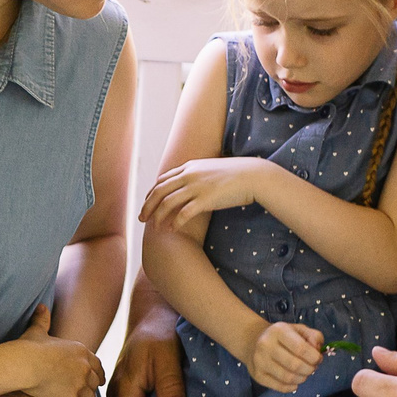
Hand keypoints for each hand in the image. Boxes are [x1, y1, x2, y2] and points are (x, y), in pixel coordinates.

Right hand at [7, 304, 102, 396]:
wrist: (25, 364)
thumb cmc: (29, 347)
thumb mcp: (37, 331)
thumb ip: (42, 320)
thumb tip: (41, 307)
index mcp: (81, 351)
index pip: (98, 365)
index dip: (97, 374)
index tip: (96, 380)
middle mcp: (85, 368)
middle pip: (96, 383)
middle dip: (91, 389)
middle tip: (84, 395)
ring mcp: (79, 386)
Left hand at [139, 157, 272, 230]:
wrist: (253, 175)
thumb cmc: (235, 175)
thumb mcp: (211, 170)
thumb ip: (197, 176)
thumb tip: (188, 187)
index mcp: (189, 167)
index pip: (162, 180)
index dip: (151, 194)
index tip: (147, 204)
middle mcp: (189, 175)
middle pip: (159, 191)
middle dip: (148, 206)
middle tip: (142, 219)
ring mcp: (197, 186)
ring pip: (167, 203)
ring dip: (158, 217)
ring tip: (155, 228)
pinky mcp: (206, 199)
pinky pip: (184, 213)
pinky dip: (175, 222)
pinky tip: (172, 230)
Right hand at [245, 321, 324, 393]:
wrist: (253, 342)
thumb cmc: (282, 337)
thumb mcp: (299, 330)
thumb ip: (314, 337)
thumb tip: (317, 350)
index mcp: (278, 331)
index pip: (301, 348)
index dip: (314, 357)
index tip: (318, 359)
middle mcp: (266, 345)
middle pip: (295, 365)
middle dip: (310, 369)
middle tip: (312, 367)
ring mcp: (259, 361)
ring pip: (288, 378)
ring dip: (302, 378)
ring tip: (304, 374)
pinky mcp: (257, 375)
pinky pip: (280, 387)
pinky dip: (292, 387)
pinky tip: (295, 382)